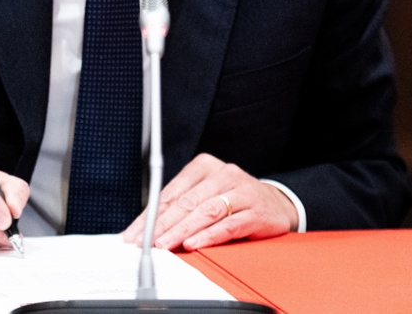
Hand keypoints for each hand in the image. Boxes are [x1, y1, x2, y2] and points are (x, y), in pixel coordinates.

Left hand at [122, 153, 296, 250]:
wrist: (277, 203)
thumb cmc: (235, 199)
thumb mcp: (206, 195)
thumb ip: (181, 207)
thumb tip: (146, 228)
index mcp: (204, 166)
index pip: (171, 192)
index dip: (150, 215)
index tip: (134, 233)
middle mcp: (223, 174)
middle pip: (186, 202)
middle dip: (161, 225)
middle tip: (144, 242)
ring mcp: (242, 191)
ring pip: (206, 211)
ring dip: (181, 230)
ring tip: (164, 244)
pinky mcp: (257, 211)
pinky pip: (230, 224)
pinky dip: (209, 235)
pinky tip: (194, 243)